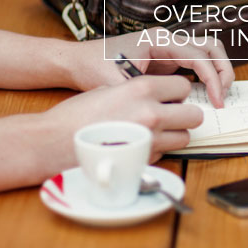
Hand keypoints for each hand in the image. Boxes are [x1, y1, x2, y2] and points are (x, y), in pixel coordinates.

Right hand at [40, 75, 202, 168]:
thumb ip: (137, 92)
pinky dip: (158, 150)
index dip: (178, 92)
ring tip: (155, 132)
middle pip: (194, 115)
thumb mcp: (108, 89)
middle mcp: (151, 113)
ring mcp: (150, 140)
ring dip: (175, 134)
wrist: (53, 143)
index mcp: (142, 88)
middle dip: (184, 115)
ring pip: (185, 138)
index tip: (171, 96)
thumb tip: (157, 96)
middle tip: (171, 115)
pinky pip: (166, 153)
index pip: (184, 86)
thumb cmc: (76, 115)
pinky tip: (139, 145)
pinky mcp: (144, 161)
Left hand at [67, 27, 233, 107]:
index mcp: (160, 39)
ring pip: (207, 52)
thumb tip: (170, 111)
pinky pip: (196, 63)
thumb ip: (144, 95)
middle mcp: (168, 39)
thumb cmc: (94, 67)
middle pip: (212, 47)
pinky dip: (206, 77)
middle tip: (223, 97)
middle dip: (223, 71)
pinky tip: (203, 96)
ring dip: (218, 71)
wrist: (78, 60)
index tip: (216, 101)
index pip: (199, 56)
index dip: (213, 79)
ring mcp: (169, 48)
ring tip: (218, 96)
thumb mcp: (117, 85)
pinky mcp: (167, 59)